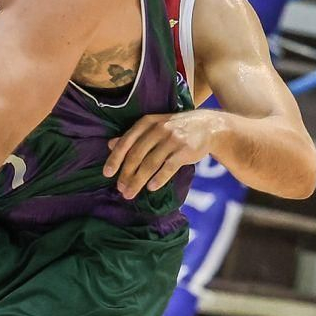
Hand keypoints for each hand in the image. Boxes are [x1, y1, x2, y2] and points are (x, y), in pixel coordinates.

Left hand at [103, 110, 226, 198]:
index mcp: (146, 123)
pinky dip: (158, 179)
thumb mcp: (153, 126)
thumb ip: (133, 136)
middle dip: (126, 174)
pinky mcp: (185, 150)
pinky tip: (151, 188)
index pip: (126, 142)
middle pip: (137, 155)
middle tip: (120, 189)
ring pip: (150, 164)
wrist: (208, 125)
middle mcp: (158, 129)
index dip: (115, 159)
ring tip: (130, 193)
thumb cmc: (175, 127)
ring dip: (138, 181)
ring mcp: (172, 140)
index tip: (107, 174)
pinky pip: (168, 167)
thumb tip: (110, 144)